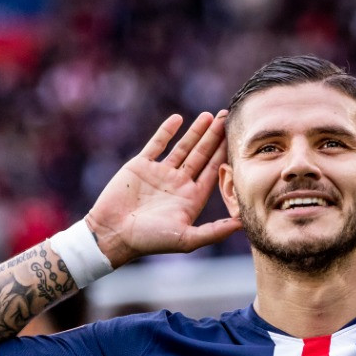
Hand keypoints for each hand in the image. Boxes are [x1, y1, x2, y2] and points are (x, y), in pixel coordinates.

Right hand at [85, 112, 241, 267]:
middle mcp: (178, 184)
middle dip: (214, 137)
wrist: (112, 233)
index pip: (212, 171)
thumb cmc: (149, 240)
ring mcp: (160, 174)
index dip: (224, 154)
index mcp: (191, 199)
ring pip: (182, 147)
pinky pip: (157, 144)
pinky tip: (178, 119)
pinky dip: (167, 131)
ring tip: (210, 115)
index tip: (237, 138)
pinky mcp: (141, 166)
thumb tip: (243, 223)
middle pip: (201, 155)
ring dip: (196, 131)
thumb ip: (214, 231)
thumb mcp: (186, 239)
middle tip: (227, 117)